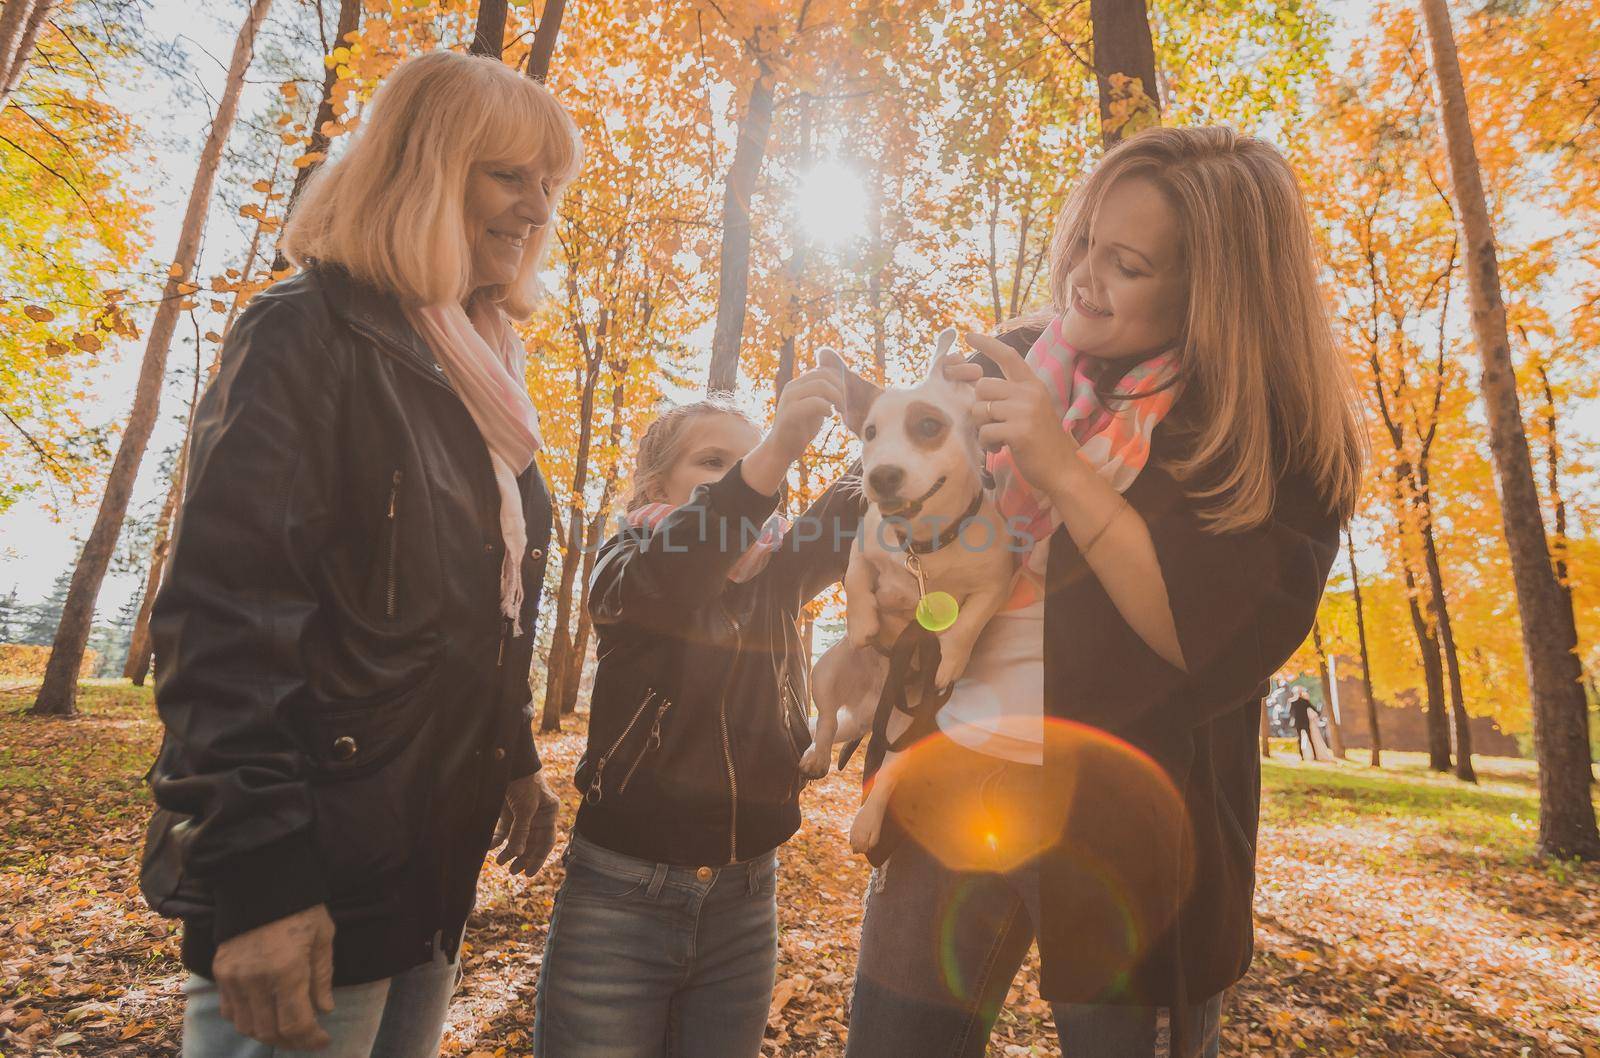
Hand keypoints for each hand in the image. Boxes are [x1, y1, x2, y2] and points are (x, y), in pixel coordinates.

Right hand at [211, 904, 334, 1049]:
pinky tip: (264, 1015)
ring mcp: (233, 976)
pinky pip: (229, 1010)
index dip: (311, 1039)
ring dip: (268, 1034)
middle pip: (269, 1031)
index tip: (323, 1041)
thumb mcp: (323, 938)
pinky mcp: (220, 971)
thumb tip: (324, 1010)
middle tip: (307, 1039)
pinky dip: (246, 1020)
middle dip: (291, 1041)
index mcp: (287, 970)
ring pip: (246, 1025)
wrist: (262, 880)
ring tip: (287, 1031)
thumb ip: (322, 977)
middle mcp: (255, 979)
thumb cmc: (301, 907)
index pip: (296, 1023)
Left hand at [492, 771, 559, 876]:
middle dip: (521, 857)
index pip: (546, 841)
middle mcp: (537, 817)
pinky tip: (491, 846)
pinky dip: (497, 839)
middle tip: (512, 871)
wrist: (510, 763)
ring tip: (499, 862)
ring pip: (516, 839)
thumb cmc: (525, 783)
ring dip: (508, 851)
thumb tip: (517, 854)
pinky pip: (503, 830)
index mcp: (548, 814)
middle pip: (531, 843)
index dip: (538, 858)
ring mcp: (521, 815)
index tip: (528, 873)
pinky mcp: (507, 812)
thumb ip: (521, 831)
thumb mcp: (526, 808)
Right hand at [742, 367, 843, 494]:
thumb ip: (823, 394)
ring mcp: (789, 399)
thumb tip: (842, 383)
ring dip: (836, 397)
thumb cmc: (801, 429)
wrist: (781, 449)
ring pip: (820, 385)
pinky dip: (827, 408)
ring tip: (839, 410)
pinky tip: (830, 415)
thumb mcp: (815, 407)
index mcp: (798, 384)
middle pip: (823, 374)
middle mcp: (792, 387)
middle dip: (840, 388)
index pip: (823, 370)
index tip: (845, 397)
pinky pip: (814, 402)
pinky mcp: (790, 413)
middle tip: (843, 405)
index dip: (839, 381)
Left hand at [954, 332, 1077, 493]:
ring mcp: (1025, 410)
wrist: (1062, 470)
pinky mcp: (1018, 430)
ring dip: (982, 428)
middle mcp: (1030, 392)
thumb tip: (980, 387)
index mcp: (1033, 385)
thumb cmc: (1042, 442)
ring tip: (999, 439)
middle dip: (979, 407)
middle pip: (982, 386)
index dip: (988, 344)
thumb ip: (1012, 396)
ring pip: (979, 410)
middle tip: (992, 425)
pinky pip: (984, 431)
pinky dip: (987, 443)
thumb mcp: (1032, 410)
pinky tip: (1001, 448)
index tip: (969, 334)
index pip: (1009, 356)